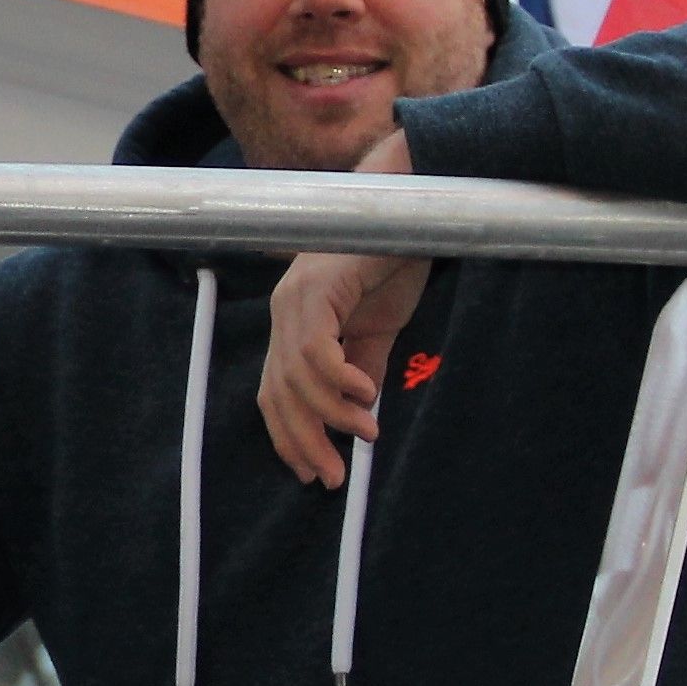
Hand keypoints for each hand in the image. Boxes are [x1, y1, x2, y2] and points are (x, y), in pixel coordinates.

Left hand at [256, 128, 429, 487]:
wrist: (411, 208)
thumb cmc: (394, 262)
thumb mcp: (378, 330)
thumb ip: (363, 372)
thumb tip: (361, 420)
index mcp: (293, 324)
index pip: (275, 393)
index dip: (289, 436)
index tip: (313, 473)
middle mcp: (284, 313)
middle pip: (278, 393)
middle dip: (303, 441)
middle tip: (332, 477)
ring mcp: (296, 300)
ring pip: (297, 377)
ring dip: (331, 414)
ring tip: (367, 433)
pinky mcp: (317, 289)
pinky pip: (317, 348)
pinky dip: (338, 379)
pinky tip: (365, 396)